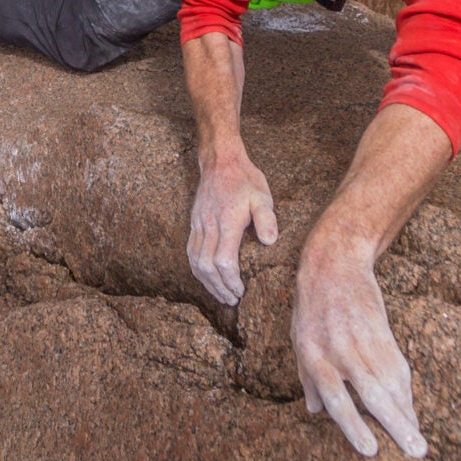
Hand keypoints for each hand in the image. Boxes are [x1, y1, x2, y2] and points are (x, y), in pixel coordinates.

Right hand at [185, 153, 277, 304]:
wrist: (220, 160)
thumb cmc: (245, 179)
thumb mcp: (262, 196)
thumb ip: (267, 218)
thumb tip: (269, 241)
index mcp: (227, 221)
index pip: (223, 261)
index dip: (231, 281)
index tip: (242, 291)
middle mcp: (208, 225)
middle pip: (206, 266)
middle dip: (219, 288)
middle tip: (232, 300)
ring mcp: (198, 224)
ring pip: (195, 261)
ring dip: (207, 282)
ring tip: (221, 294)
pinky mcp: (193, 223)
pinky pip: (190, 251)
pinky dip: (197, 269)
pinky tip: (207, 277)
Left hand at [292, 238, 425, 458]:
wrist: (335, 265)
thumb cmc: (311, 309)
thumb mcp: (299, 340)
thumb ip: (307, 377)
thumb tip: (316, 411)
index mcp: (314, 356)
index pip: (336, 398)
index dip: (353, 425)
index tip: (371, 451)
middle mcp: (340, 351)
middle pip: (371, 394)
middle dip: (394, 424)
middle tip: (415, 452)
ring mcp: (363, 341)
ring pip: (390, 383)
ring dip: (407, 413)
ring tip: (419, 442)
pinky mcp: (382, 331)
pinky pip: (397, 366)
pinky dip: (406, 392)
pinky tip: (411, 412)